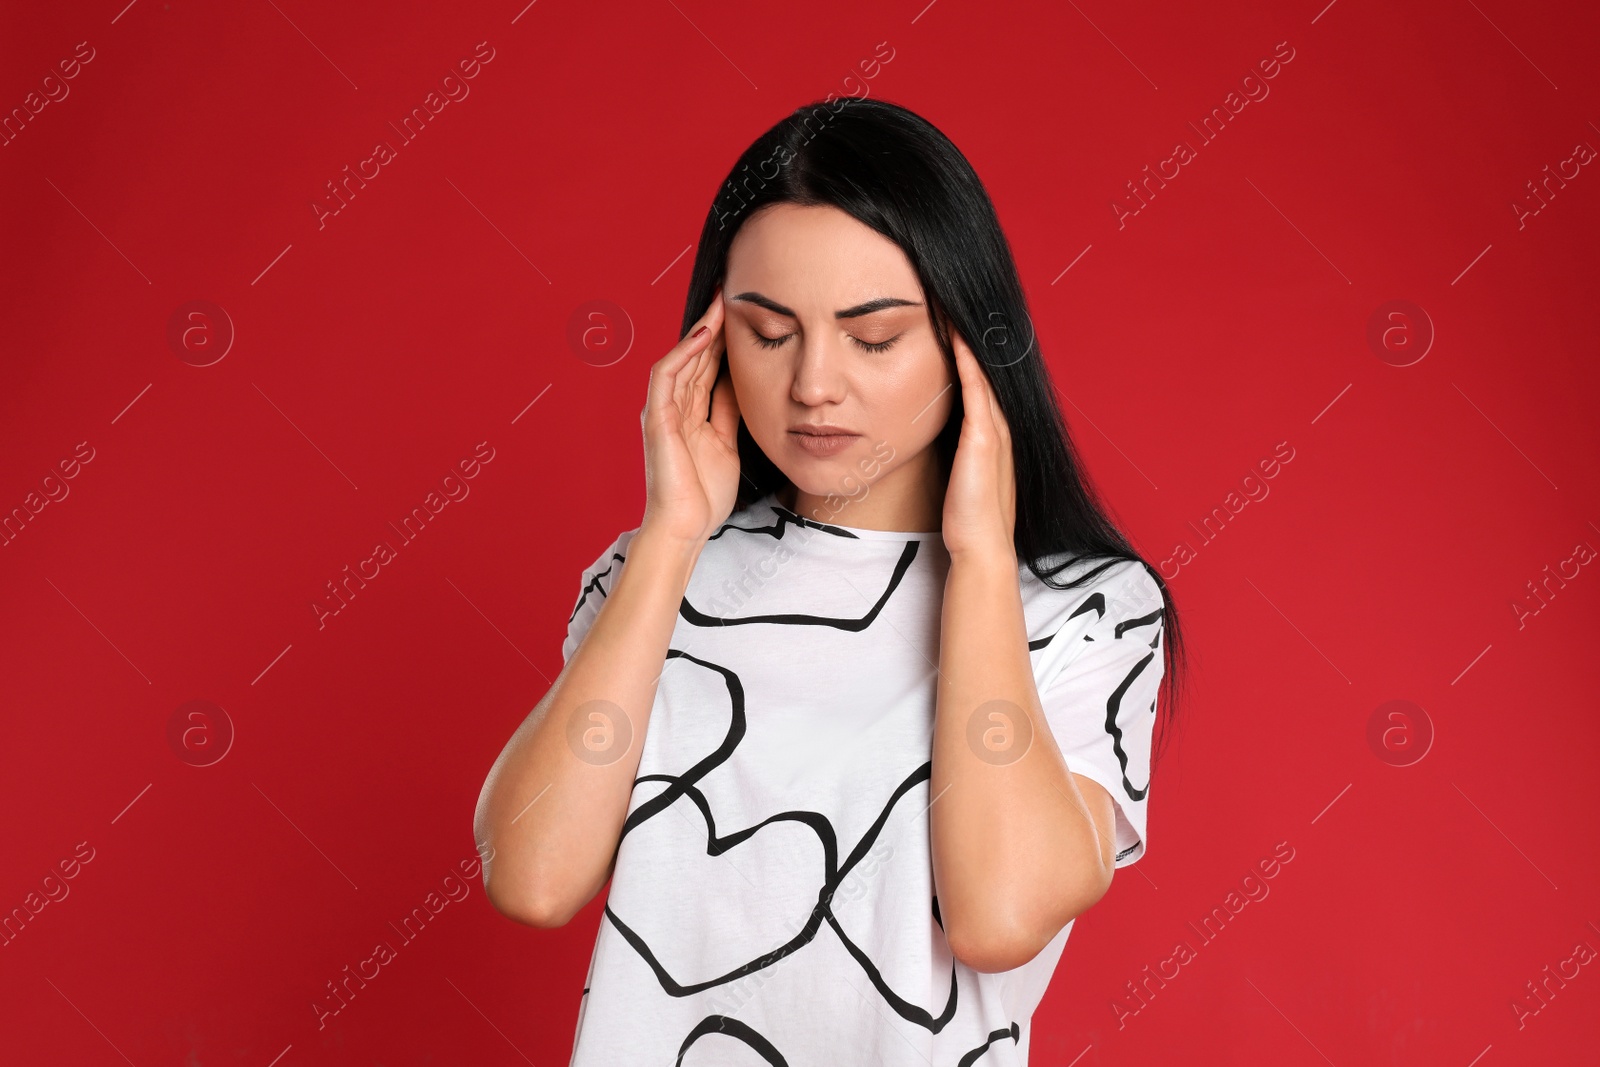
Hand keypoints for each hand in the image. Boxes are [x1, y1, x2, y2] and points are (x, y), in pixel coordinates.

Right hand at [639, 287, 742, 546]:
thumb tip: (743, 381)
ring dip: (699, 330)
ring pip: (680, 359)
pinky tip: (702, 335)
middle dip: (713, 325)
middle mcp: (673, 408)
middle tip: (732, 293)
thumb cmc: (704, 495)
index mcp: (689, 414)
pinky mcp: (656, 419)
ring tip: (720, 304)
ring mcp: (662, 412)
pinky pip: (665, 376)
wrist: (686, 527)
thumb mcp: (727, 443)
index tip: (742, 314)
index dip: (723, 340)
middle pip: (694, 357)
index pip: (706, 366)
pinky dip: (682, 353)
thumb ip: (729, 411)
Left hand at [942, 329, 1016, 563]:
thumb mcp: (964, 475)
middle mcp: (999, 427)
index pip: (984, 384)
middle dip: (976, 338)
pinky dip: (966, 362)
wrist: (981, 547)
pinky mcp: (982, 438)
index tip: (957, 324)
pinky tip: (956, 338)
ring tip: (956, 308)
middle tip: (960, 303)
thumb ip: (959, 453)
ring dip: (970, 341)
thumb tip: (940, 438)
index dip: (973, 354)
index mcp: (994, 435)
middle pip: (988, 371)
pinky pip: (975, 389)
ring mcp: (994, 431)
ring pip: (983, 373)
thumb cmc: (968, 518)